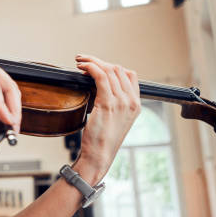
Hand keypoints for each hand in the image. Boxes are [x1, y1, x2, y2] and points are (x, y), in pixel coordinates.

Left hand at [73, 54, 140, 183]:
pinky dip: (90, 67)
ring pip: (109, 70)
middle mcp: (131, 101)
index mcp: (135, 104)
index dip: (111, 66)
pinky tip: (82, 68)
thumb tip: (99, 85)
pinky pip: (101, 76)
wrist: (99, 155)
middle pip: (118, 69)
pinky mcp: (107, 104)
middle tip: (83, 61)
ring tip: (80, 62)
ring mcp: (121, 102)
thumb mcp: (114, 118)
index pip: (129, 74)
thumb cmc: (102, 139)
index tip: (96, 66)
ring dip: (92, 61)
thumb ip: (113, 102)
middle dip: (99, 61)